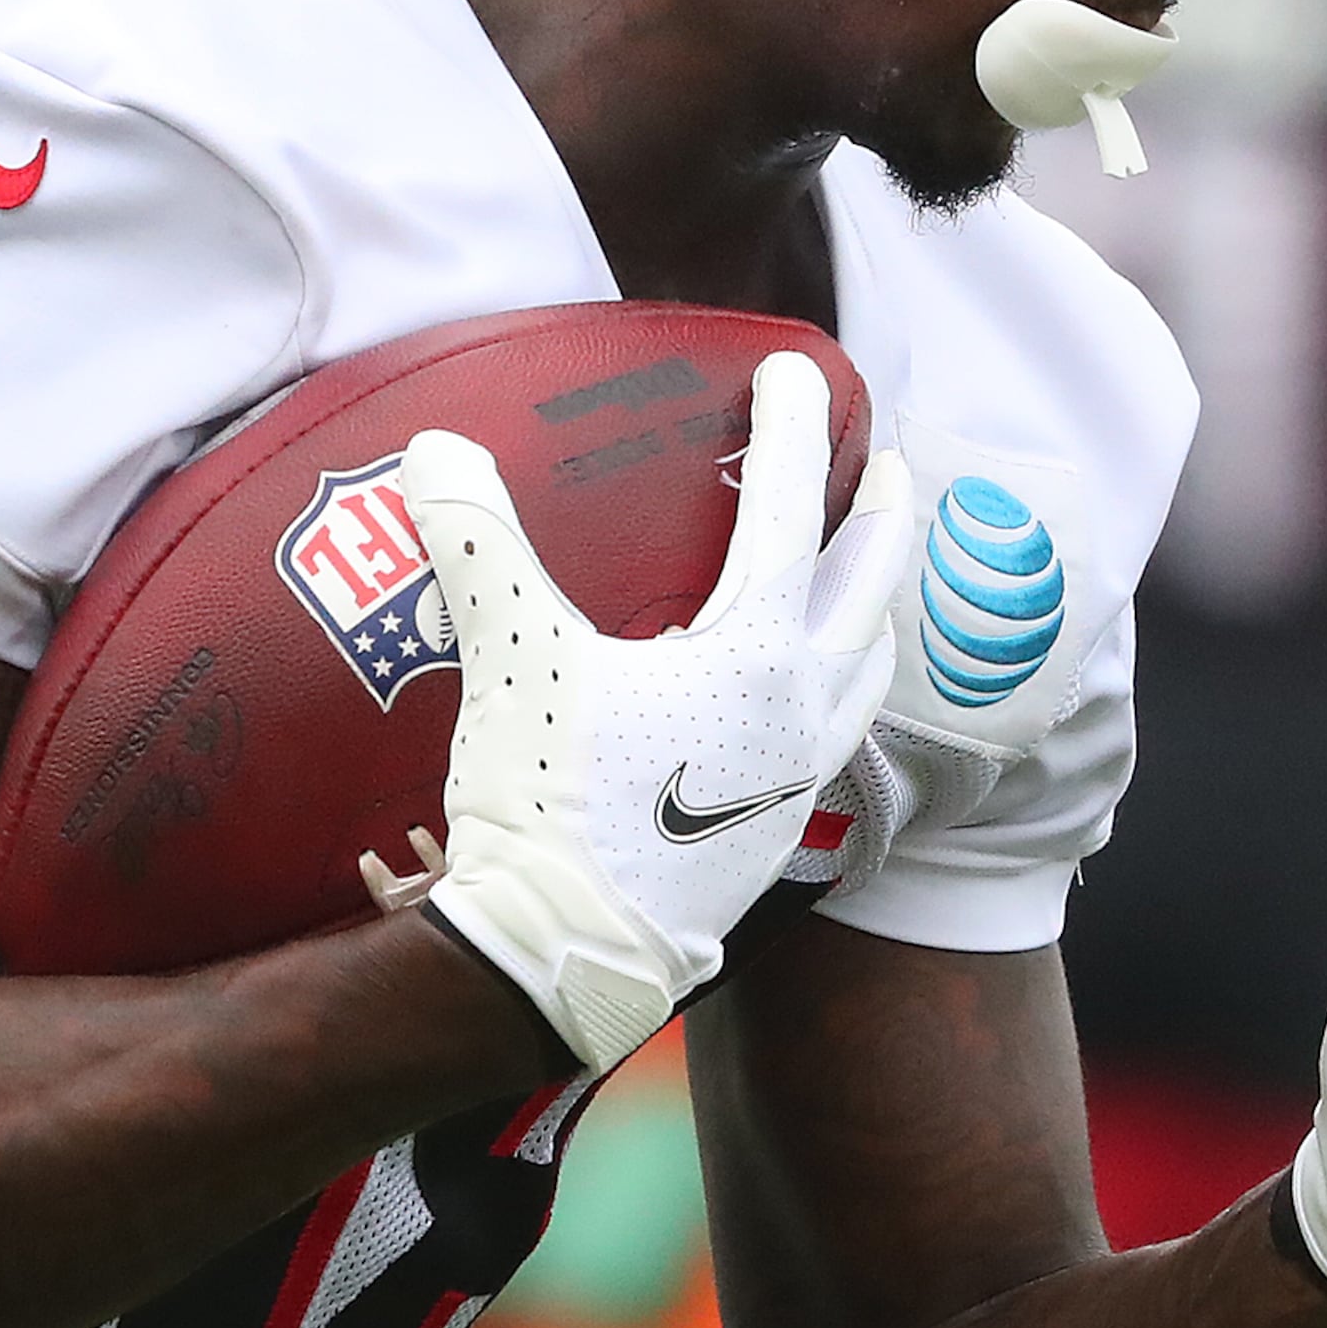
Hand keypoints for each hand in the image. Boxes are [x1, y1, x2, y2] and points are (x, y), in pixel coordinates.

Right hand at [397, 353, 911, 1072]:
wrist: (565, 956)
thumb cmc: (551, 809)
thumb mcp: (514, 662)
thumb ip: (481, 547)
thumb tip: (435, 447)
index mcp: (756, 656)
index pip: (790, 511)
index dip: (793, 428)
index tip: (795, 371)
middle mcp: (801, 715)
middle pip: (871, 590)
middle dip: (885, 517)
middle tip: (891, 462)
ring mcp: (795, 782)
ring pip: (866, 675)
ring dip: (871, 612)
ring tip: (859, 581)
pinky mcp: (773, 836)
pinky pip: (830, 739)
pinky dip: (832, 692)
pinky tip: (793, 698)